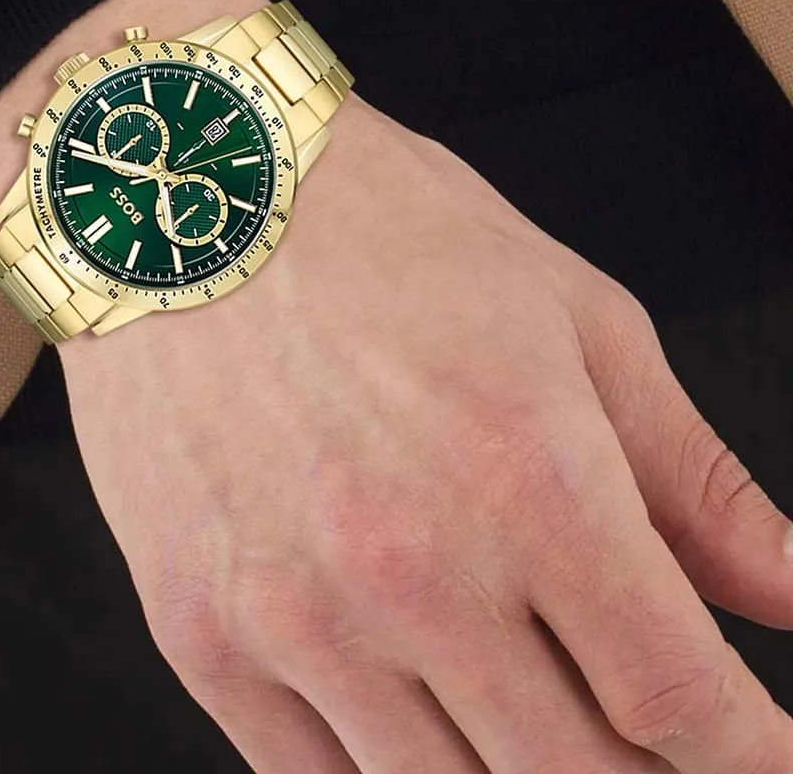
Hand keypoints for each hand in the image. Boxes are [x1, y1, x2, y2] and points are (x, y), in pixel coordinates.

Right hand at [61, 93, 792, 771]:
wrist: (184, 200)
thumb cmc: (377, 232)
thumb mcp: (572, 318)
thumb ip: (694, 480)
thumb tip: (789, 595)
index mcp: (531, 482)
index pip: (685, 704)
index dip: (752, 760)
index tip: (762, 759)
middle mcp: (413, 574)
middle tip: (641, 733)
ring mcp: (292, 618)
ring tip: (532, 723)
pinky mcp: (198, 631)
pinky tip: (419, 730)